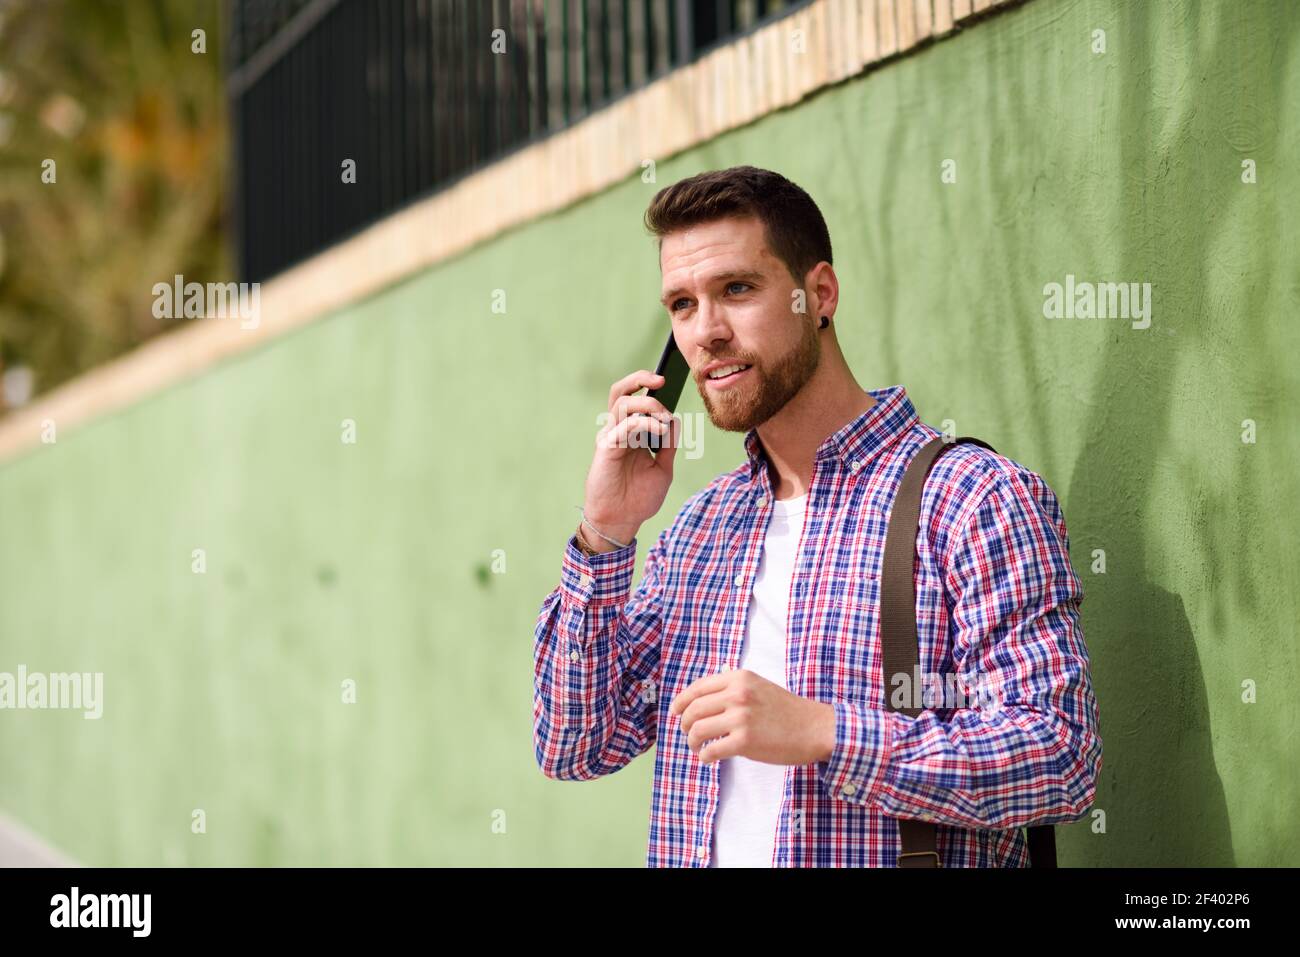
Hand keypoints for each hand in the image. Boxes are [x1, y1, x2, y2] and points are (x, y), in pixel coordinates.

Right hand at [582, 369, 682, 545]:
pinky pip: (625, 425)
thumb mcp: (663, 468)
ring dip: (648, 403)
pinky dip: (645, 423)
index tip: (669, 380)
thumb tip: (674, 420)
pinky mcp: (606, 448)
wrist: (623, 521)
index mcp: (631, 433)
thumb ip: (668, 444)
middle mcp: (618, 431)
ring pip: (622, 403)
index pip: (635, 399)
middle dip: (640, 378)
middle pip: (622, 392)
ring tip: (664, 417)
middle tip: (662, 379)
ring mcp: (610, 437)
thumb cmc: (639, 498)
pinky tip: (659, 430)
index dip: (648, 385)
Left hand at [669, 669, 836, 765]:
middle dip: (684, 724)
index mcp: (739, 678)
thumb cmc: (786, 710)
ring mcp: (741, 718)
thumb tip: (700, 699)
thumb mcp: (758, 686)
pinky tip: (709, 758)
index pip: (698, 688)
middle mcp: (737, 694)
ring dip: (692, 741)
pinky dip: (705, 756)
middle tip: (688, 734)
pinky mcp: (745, 741)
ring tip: (697, 747)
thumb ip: (732, 688)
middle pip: (693, 709)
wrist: (814, 728)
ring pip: (697, 730)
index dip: (681, 701)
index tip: (675, 712)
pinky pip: (711, 750)